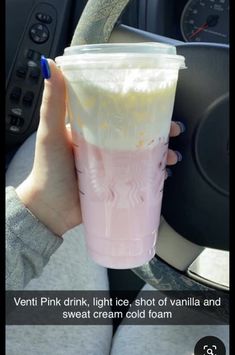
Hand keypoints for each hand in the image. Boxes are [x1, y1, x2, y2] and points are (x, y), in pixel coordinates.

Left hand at [16, 59, 183, 236]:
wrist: (51, 209)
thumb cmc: (48, 169)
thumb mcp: (50, 132)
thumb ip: (53, 103)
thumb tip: (52, 66)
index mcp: (91, 129)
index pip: (120, 112)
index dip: (140, 106)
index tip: (158, 103)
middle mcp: (104, 145)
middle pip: (137, 133)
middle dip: (158, 130)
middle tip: (173, 130)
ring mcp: (112, 165)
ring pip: (142, 154)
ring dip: (161, 153)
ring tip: (172, 156)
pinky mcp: (117, 183)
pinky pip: (140, 175)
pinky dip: (154, 173)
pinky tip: (165, 173)